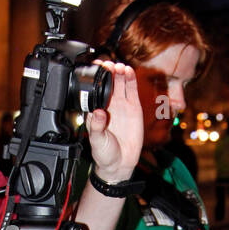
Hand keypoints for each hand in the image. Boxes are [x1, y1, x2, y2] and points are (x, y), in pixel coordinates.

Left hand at [85, 62, 142, 181]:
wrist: (120, 164)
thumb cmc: (104, 154)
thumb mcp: (97, 141)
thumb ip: (97, 127)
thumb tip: (98, 113)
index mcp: (96, 110)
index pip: (95, 89)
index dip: (95, 78)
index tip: (95, 68)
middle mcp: (108, 104)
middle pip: (108, 82)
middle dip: (108, 71)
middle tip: (108, 65)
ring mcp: (121, 104)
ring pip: (120, 82)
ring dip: (119, 72)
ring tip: (118, 67)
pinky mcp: (134, 107)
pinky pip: (132, 90)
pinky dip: (130, 79)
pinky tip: (128, 71)